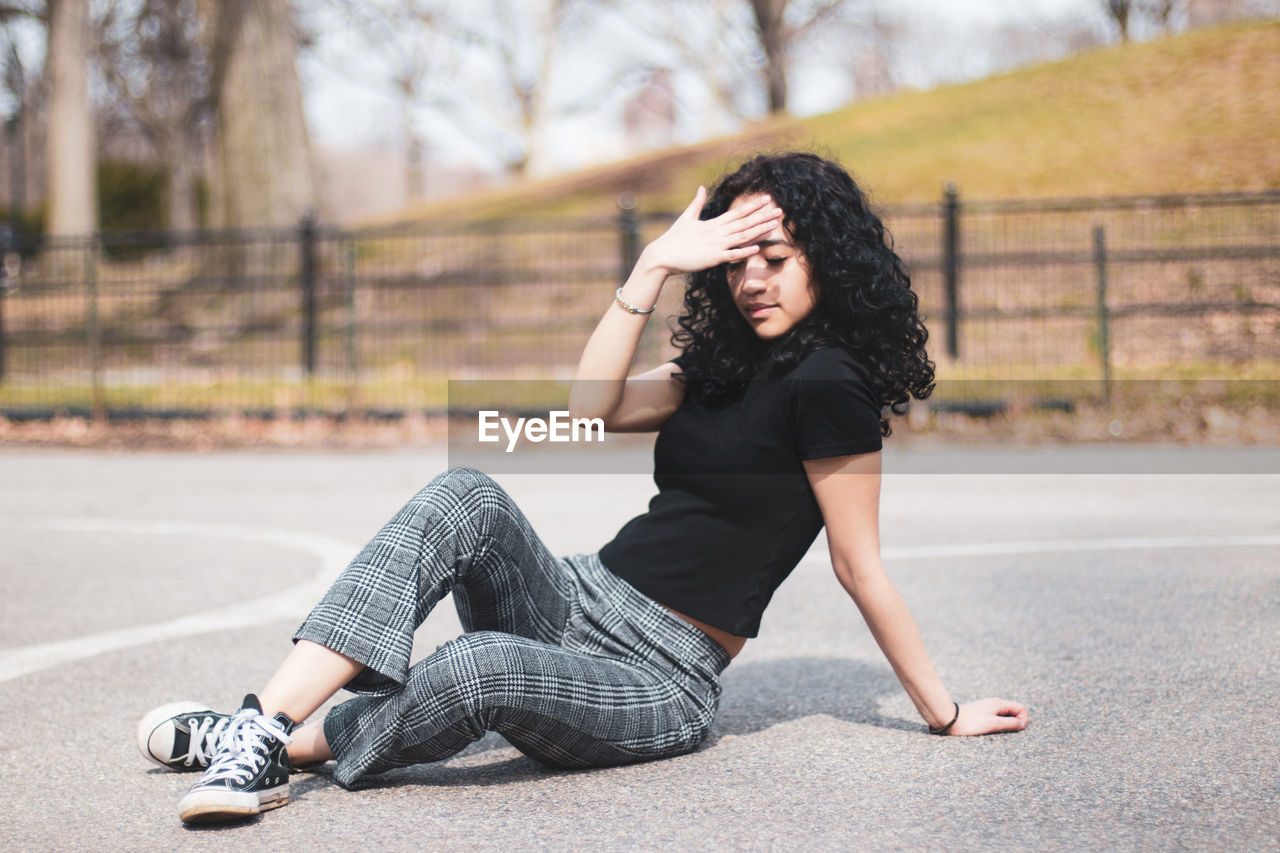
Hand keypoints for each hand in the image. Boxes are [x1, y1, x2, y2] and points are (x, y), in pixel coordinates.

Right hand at [643, 187, 782, 274]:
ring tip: (774, 225)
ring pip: (742, 236)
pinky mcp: (712, 258)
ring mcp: (716, 245)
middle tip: (780, 210)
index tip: (767, 199)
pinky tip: (757, 248)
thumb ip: (697, 203)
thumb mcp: (686, 218)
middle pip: (744, 222)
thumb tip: (701, 187)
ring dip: (759, 230)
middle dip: (763, 216)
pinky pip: (731, 255)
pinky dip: (744, 251)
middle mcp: (717, 232)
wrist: (661, 255)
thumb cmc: (673, 239)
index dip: (753, 205)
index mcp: (713, 223)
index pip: (738, 212)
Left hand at [946, 698, 1027, 735]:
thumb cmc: (970, 722)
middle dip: (1015, 722)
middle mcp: (995, 704)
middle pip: (1014, 711)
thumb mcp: (993, 724)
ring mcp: (988, 708)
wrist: (949, 719)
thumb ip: (1010, 723)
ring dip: (1006, 724)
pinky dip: (998, 724)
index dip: (1023, 719)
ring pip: (1005, 715)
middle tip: (1005, 731)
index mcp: (999, 703)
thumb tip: (1022, 724)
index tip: (1015, 729)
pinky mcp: (981, 714)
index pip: (1021, 708)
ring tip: (996, 731)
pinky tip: (989, 730)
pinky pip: (996, 718)